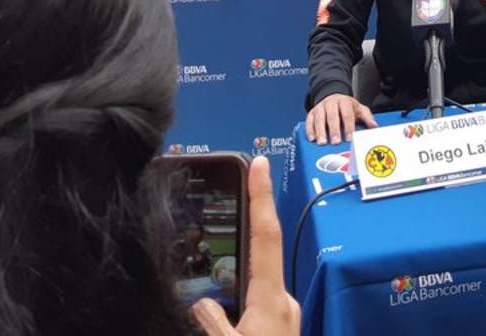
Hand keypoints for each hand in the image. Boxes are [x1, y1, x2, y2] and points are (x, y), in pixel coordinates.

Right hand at [190, 156, 300, 335]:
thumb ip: (211, 322)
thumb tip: (200, 303)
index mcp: (272, 301)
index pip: (266, 236)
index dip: (262, 197)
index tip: (260, 165)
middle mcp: (283, 303)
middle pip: (257, 261)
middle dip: (235, 251)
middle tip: (215, 251)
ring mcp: (285, 316)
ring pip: (255, 288)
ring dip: (234, 289)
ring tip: (219, 316)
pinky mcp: (282, 329)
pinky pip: (258, 307)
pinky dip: (241, 306)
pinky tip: (227, 326)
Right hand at [304, 93, 374, 143]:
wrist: (333, 96)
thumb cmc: (348, 107)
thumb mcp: (359, 109)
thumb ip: (367, 117)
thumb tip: (374, 127)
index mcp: (344, 102)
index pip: (347, 114)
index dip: (348, 126)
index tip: (349, 137)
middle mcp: (331, 103)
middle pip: (332, 116)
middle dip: (334, 130)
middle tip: (335, 142)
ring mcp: (320, 107)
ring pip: (319, 118)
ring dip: (320, 131)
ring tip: (322, 142)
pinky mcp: (312, 112)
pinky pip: (309, 120)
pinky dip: (310, 129)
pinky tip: (312, 138)